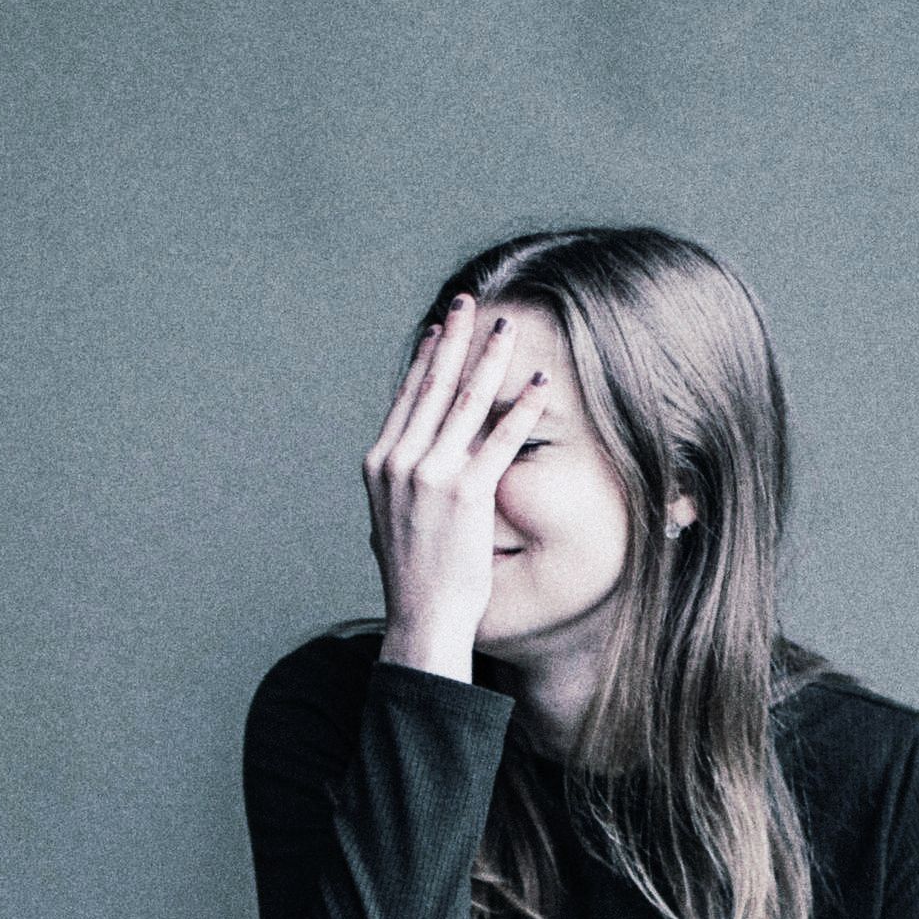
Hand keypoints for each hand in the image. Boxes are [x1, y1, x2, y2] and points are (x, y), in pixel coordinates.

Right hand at [361, 294, 548, 673]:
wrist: (422, 617)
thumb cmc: (415, 575)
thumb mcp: (394, 518)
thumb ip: (404, 481)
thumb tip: (415, 461)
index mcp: (380, 463)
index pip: (407, 397)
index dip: (426, 359)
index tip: (440, 329)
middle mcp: (400, 461)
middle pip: (433, 386)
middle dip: (453, 339)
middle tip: (468, 302)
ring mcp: (431, 475)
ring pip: (466, 402)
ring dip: (490, 359)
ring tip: (507, 329)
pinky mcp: (466, 494)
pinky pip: (500, 439)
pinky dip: (522, 408)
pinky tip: (539, 383)